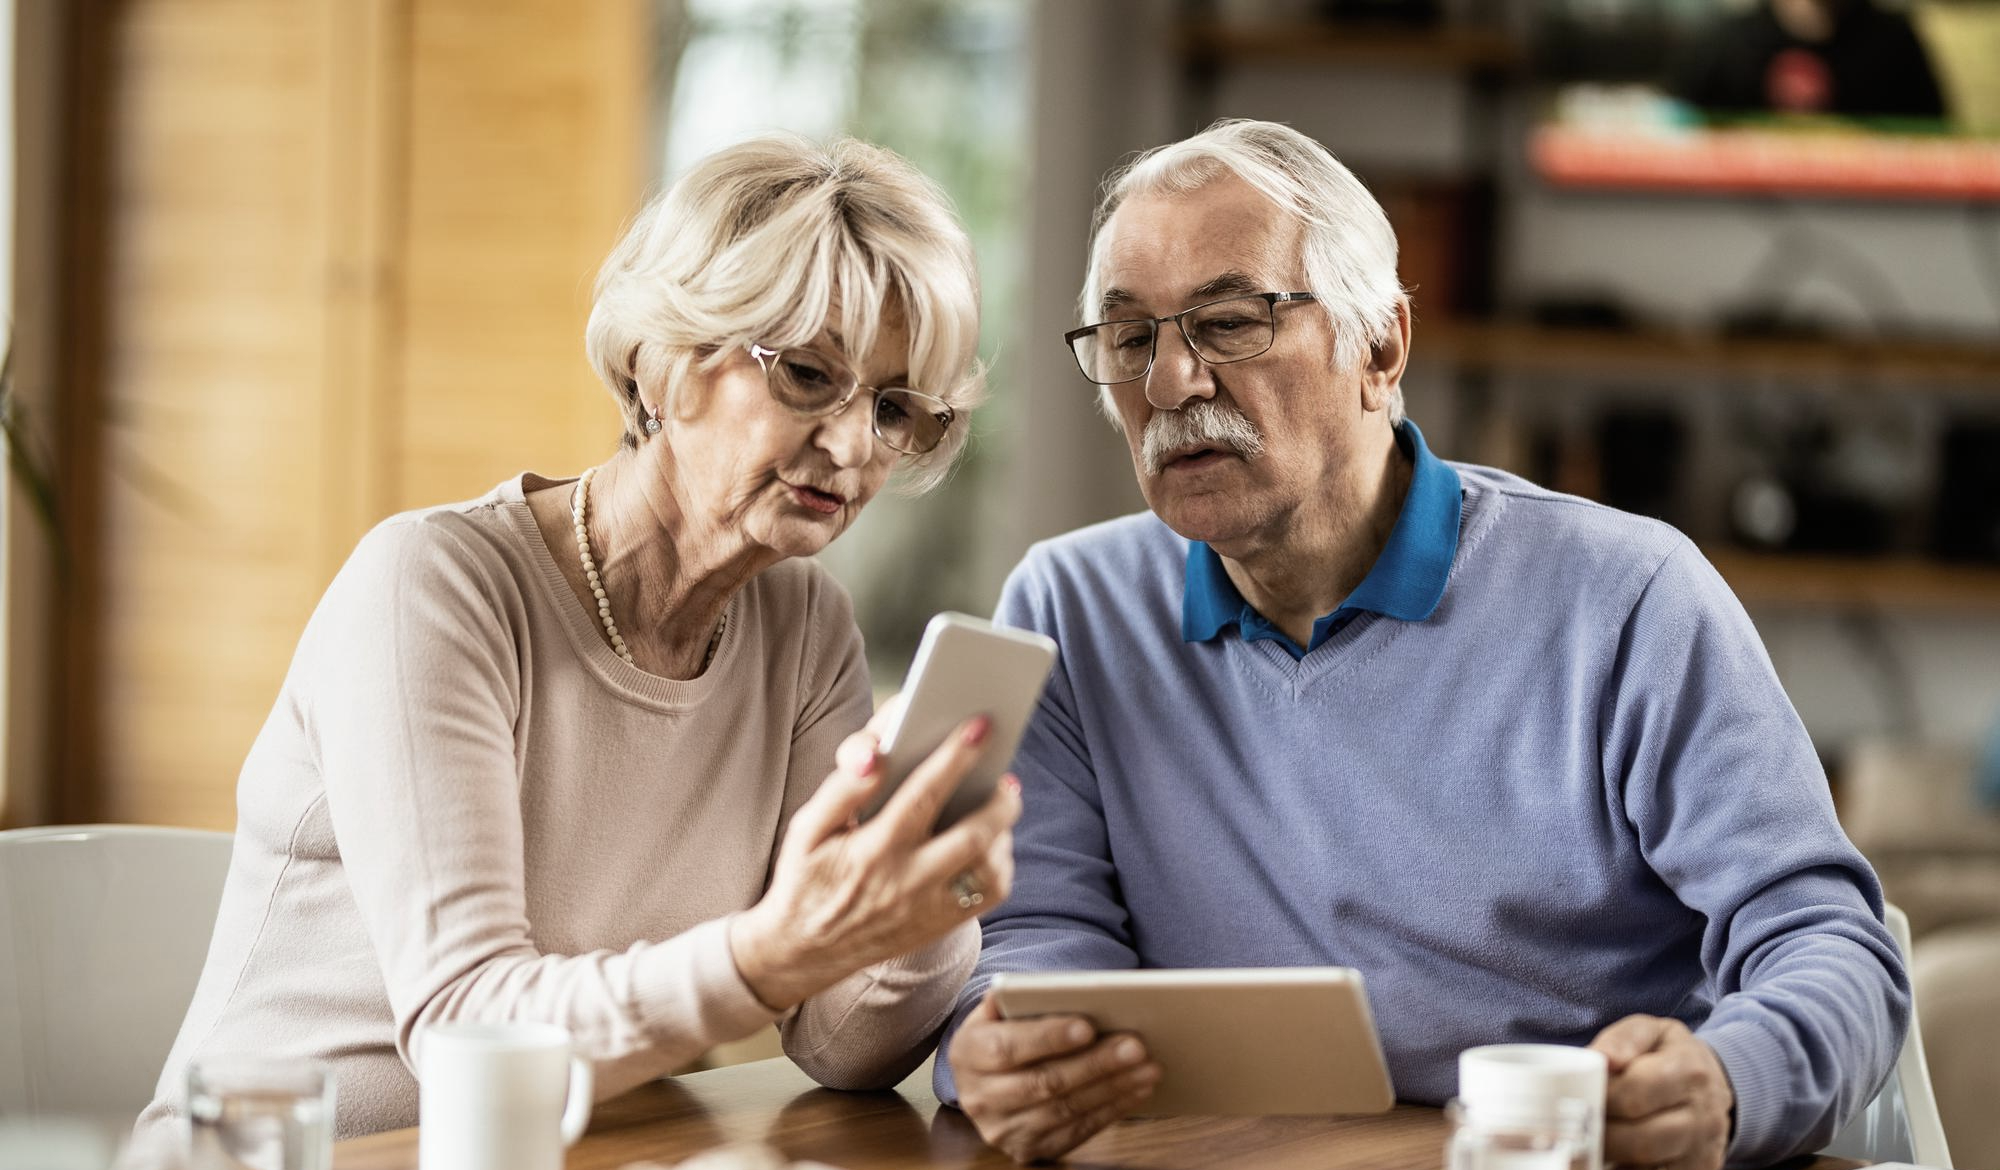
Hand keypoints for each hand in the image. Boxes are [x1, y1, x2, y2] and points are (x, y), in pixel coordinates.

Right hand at [730, 707, 1020, 1009]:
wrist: (804, 952)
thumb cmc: (806, 877)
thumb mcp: (805, 830)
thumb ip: (840, 790)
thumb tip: (876, 756)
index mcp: (872, 850)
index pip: (923, 795)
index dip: (955, 757)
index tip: (980, 726)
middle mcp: (906, 883)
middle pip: (972, 837)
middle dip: (999, 800)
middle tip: (1006, 775)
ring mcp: (927, 909)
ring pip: (988, 871)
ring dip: (1003, 833)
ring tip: (1000, 804)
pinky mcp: (939, 926)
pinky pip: (987, 896)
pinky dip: (999, 864)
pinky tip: (991, 842)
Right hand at [949, 992, 1160, 1162]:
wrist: (985, 1079)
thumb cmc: (1003, 1032)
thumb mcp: (998, 1011)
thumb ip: (1018, 999)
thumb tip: (1055, 988)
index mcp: (966, 1053)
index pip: (1007, 1048)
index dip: (1048, 1038)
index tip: (1088, 1026)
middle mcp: (979, 1097)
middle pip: (1043, 1083)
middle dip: (1094, 1064)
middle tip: (1136, 1045)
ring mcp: (1002, 1130)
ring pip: (1065, 1110)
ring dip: (1112, 1088)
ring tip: (1147, 1067)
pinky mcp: (1028, 1150)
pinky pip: (1076, 1132)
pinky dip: (1111, 1110)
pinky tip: (1136, 1090)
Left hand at [1589, 1015, 1734, 1169]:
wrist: (1714, 1084)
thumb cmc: (1669, 1055)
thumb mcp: (1649, 1032)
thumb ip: (1622, 1039)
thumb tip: (1600, 1059)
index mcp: (1689, 1072)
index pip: (1635, 1092)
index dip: (1599, 1098)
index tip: (1576, 1096)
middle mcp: (1703, 1116)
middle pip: (1641, 1139)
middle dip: (1600, 1134)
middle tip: (1575, 1126)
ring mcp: (1703, 1150)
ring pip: (1648, 1166)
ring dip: (1612, 1156)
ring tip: (1589, 1141)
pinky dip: (1628, 1168)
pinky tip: (1613, 1157)